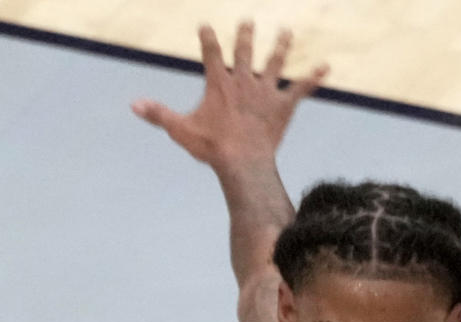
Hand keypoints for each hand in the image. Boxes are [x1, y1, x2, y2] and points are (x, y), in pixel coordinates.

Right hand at [132, 22, 327, 170]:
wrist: (242, 162)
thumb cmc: (211, 147)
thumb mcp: (180, 130)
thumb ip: (158, 114)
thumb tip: (133, 105)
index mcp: (219, 83)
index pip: (211, 53)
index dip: (208, 38)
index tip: (206, 25)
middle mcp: (243, 81)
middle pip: (245, 52)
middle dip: (246, 35)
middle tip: (248, 21)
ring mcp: (265, 92)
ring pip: (274, 63)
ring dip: (281, 47)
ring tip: (286, 32)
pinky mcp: (283, 106)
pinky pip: (301, 89)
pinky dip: (313, 78)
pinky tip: (326, 67)